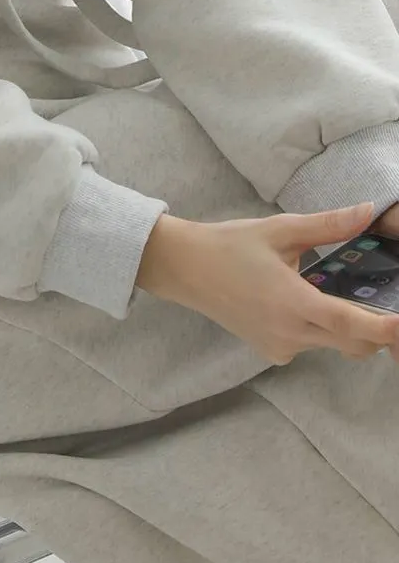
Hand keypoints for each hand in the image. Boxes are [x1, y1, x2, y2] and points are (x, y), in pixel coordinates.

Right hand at [137, 202, 398, 365]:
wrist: (185, 269)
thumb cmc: (230, 246)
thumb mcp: (280, 229)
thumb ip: (328, 225)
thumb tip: (368, 211)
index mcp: (291, 302)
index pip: (350, 324)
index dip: (385, 329)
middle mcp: (289, 333)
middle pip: (353, 344)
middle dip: (377, 331)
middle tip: (388, 309)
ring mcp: (279, 346)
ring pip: (334, 345)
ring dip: (349, 328)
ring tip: (341, 295)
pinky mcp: (272, 350)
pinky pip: (312, 345)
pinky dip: (323, 330)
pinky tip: (307, 303)